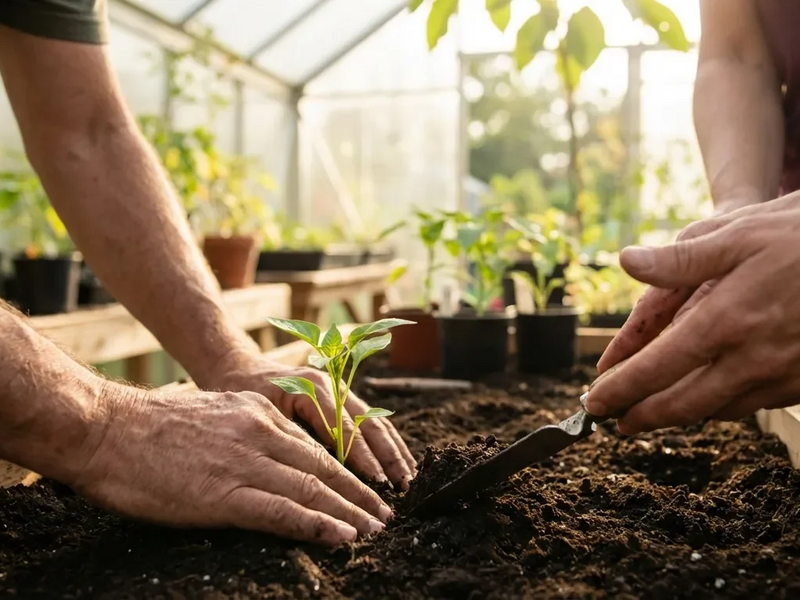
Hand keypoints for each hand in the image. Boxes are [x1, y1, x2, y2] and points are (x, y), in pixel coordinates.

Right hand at [69, 383, 392, 545]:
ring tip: (375, 529)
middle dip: (358, 492)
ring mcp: (245, 462)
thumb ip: (242, 431)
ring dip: (350, 512)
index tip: (364, 488)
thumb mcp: (211, 415)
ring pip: (313, 489)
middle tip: (384, 514)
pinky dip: (317, 525)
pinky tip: (342, 536)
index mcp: (257, 414)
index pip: (314, 445)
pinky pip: (283, 512)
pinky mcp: (225, 493)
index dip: (345, 470)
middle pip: (324, 467)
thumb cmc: (149, 428)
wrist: (106, 429)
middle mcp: (259, 433)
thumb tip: (263, 454)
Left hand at [204, 356, 416, 489]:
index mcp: (314, 386)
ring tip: (409, 477)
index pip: (346, 426)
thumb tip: (324, 471)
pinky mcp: (343, 399)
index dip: (363, 456)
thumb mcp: (262, 413)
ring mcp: (341, 390)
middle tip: (403, 485)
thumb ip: (293, 435)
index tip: (377, 482)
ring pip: (376, 422)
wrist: (239, 365)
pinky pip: (371, 421)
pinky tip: (398, 463)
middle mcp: (333, 385)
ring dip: (394, 451)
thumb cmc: (244, 392)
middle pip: (370, 422)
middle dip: (388, 456)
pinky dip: (386, 444)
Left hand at [585, 196, 799, 433]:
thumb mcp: (738, 234)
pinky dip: (718, 406)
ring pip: (716, 410)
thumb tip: (627, 262)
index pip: (656, 369)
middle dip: (641, 415)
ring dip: (677, 415)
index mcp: (726, 320)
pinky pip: (751, 404)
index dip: (620, 390)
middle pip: (682, 404)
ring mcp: (782, 375)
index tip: (593, 402)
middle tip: (613, 420)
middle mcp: (752, 358)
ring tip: (650, 413)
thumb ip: (679, 260)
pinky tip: (705, 398)